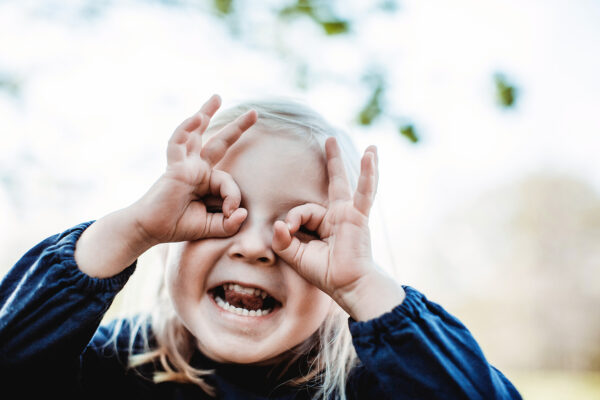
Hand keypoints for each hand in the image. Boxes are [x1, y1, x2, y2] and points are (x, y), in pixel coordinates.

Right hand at [132, 94, 256, 244]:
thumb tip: (244, 213)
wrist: (152, 230)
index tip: (232, 214)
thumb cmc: (179, 226)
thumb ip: (230, 223)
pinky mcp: (173, 166)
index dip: (234, 198)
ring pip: (196, 133)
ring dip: (206, 113)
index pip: (229, 181)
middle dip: (237, 127)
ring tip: (217, 97)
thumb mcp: (213, 227)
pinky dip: (187, 128)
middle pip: (219, 142)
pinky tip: (198, 116)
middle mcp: (197, 168)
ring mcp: (185, 164)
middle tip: (254, 113)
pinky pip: (179, 142)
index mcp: (207, 180)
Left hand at [273, 137, 403, 319]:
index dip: (292, 219)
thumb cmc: (325, 273)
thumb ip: (283, 241)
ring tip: (343, 139)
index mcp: (324, 224)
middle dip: (331, 160)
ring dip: (343, 160)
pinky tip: (371, 155)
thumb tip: (277, 224)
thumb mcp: (296, 257)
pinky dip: (368, 174)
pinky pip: (364, 192)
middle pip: (332, 183)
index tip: (287, 232)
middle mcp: (337, 215)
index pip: (302, 211)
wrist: (347, 285)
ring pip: (344, 182)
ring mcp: (349, 213)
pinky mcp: (359, 216)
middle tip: (328, 140)